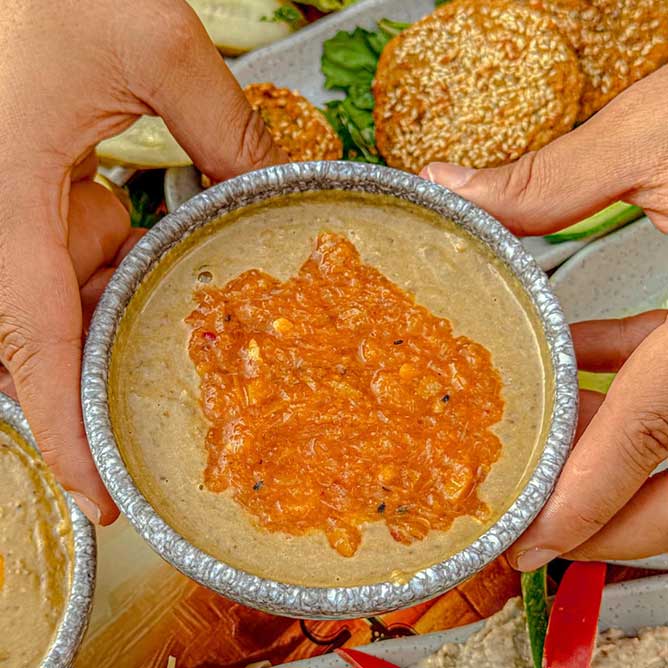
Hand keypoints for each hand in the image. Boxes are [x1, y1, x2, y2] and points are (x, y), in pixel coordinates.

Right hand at [0, 1, 284, 524]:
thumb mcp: (152, 44)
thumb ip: (222, 124)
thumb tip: (276, 181)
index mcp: (10, 202)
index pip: (36, 346)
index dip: (66, 432)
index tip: (100, 496)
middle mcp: (1, 226)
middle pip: (52, 337)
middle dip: (113, 361)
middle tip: (183, 397)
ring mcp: (11, 216)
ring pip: (63, 300)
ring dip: (124, 302)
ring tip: (185, 303)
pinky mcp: (25, 199)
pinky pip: (66, 260)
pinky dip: (111, 262)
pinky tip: (145, 238)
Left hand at [422, 64, 667, 567]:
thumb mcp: (660, 134)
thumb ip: (551, 178)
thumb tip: (450, 186)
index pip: (645, 438)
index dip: (582, 501)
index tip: (529, 541)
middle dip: (606, 515)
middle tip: (537, 526)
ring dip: (618, 459)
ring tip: (548, 448)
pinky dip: (632, 386)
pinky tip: (584, 357)